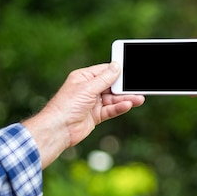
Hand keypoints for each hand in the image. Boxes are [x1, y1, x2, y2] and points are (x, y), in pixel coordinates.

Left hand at [23, 62, 144, 167]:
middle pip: (111, 86)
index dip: (118, 70)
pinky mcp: (95, 115)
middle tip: (139, 86)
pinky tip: (128, 105)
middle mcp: (88, 89)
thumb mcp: (88, 88)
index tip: (132, 69)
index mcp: (83, 78)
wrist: (58, 130)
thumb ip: (105, 78)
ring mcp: (92, 103)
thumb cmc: (66, 106)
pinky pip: (110, 110)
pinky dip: (119, 108)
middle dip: (124, 87)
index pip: (104, 71)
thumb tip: (116, 66)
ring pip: (113, 99)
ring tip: (139, 98)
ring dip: (125, 99)